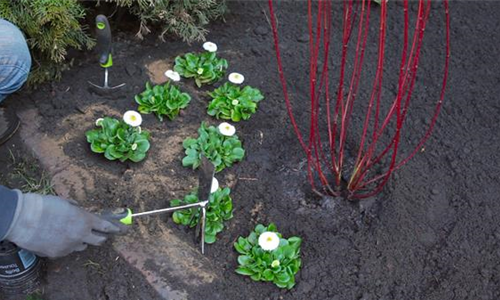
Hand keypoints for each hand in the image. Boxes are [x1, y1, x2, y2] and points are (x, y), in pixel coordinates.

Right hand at [5, 192, 122, 257]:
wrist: (25, 219)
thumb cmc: (45, 206)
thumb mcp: (66, 202)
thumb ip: (77, 210)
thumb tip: (81, 211)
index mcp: (85, 220)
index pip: (106, 226)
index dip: (114, 228)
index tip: (120, 229)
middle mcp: (81, 235)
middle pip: (99, 240)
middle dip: (100, 237)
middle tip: (99, 234)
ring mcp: (70, 246)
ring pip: (82, 246)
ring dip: (81, 241)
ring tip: (70, 234)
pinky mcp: (59, 253)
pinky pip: (67, 250)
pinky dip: (65, 245)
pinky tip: (56, 238)